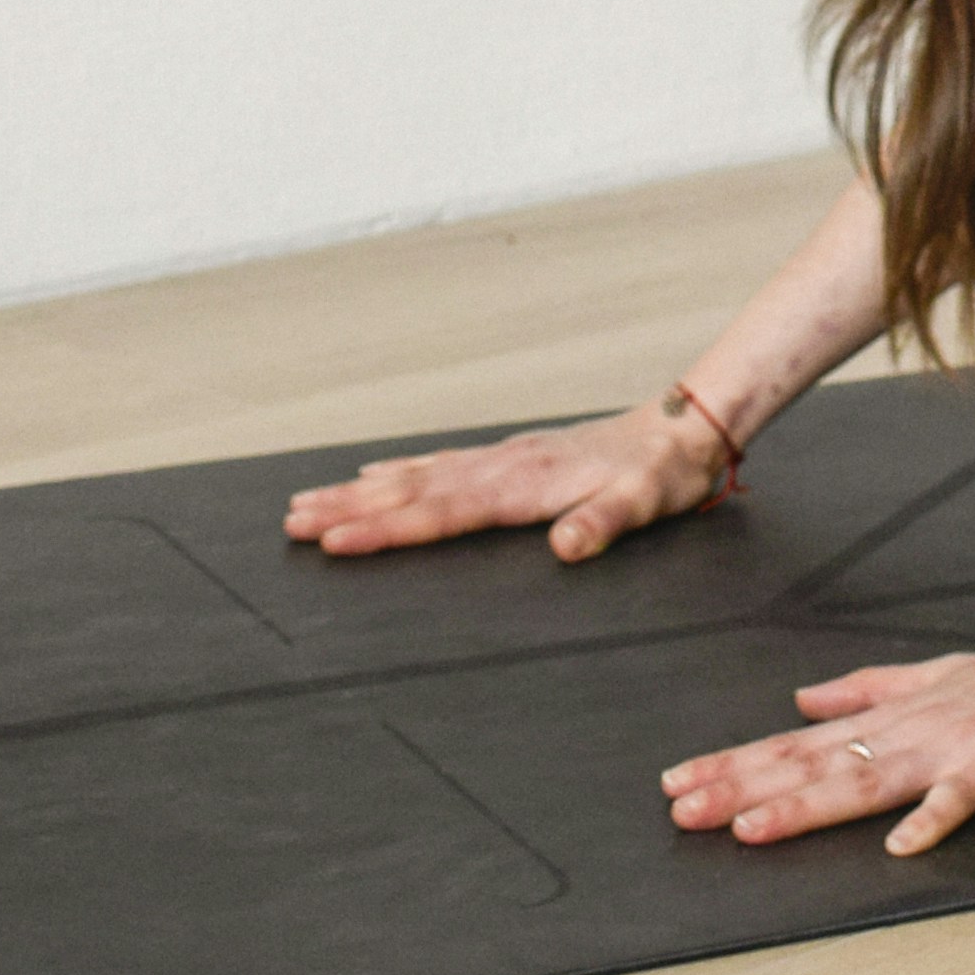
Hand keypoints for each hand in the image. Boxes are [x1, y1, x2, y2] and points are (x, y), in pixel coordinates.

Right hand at [282, 402, 722, 565]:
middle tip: (289, 522)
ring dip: (361, 490)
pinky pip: (441, 464)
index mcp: (523, 485)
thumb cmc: (662, 474)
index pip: (440, 512)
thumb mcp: (644, 504)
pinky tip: (376, 474)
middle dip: (348, 509)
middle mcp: (503, 467)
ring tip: (308, 502)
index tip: (332, 540)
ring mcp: (504, 459)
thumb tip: (565, 548)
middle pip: (411, 490)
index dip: (385, 528)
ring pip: (417, 475)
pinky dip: (400, 471)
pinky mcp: (512, 458)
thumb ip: (602, 523)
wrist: (686, 427)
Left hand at [661, 632, 974, 857]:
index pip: (800, 744)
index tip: (678, 784)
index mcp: (896, 716)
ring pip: (870, 778)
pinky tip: (900, 846)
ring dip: (809, 803)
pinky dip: (933, 818)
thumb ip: (869, 688)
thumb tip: (802, 700)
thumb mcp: (938, 676)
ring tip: (753, 827)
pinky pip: (964, 795)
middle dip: (744, 787)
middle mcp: (914, 728)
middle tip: (682, 812)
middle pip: (817, 762)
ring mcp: (957, 744)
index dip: (737, 764)